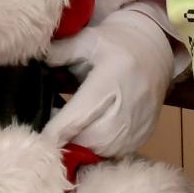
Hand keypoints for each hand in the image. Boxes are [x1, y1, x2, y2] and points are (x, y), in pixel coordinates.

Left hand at [45, 6, 182, 157]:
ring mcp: (139, 122)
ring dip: (84, 147)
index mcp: (110, 79)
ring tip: (71, 133)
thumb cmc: (116, 45)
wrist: (155, 53)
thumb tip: (38, 60)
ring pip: (104, 150)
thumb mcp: (88, 39)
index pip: (80, 113)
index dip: (58, 130)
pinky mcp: (144, 133)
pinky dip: (101, 150)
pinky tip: (91, 136)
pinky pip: (118, 153)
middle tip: (54, 131)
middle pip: (92, 138)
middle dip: (68, 141)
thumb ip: (62, 51)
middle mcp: (127, 104)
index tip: (40, 139)